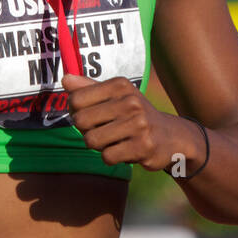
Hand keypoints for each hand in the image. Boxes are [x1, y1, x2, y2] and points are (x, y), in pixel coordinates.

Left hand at [62, 73, 199, 171]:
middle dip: (86, 131)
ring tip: (113, 141)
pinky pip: (108, 157)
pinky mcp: (144, 147)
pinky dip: (111, 157)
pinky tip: (124, 151)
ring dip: (99, 146)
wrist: (172, 137)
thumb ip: (88, 87)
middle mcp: (130, 101)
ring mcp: (139, 124)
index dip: (76, 111)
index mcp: (120, 85)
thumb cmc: (135, 114)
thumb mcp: (116, 95)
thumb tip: (65, 80)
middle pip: (81, 121)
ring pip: (92, 141)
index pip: (76, 99)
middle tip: (101, 131)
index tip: (89, 115)